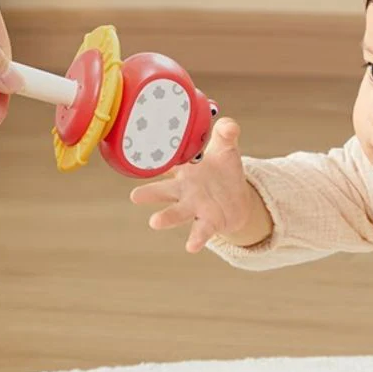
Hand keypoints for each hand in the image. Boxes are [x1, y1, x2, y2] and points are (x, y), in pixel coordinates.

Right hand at [129, 118, 268, 252]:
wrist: (237, 199)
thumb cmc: (224, 170)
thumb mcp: (226, 148)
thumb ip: (226, 133)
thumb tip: (228, 124)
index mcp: (184, 169)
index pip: (167, 162)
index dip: (157, 159)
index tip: (141, 155)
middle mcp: (183, 189)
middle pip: (163, 190)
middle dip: (150, 193)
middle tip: (135, 196)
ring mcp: (194, 207)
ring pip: (177, 213)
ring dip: (166, 218)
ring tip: (155, 222)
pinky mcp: (208, 222)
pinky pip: (200, 231)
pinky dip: (195, 239)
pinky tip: (191, 247)